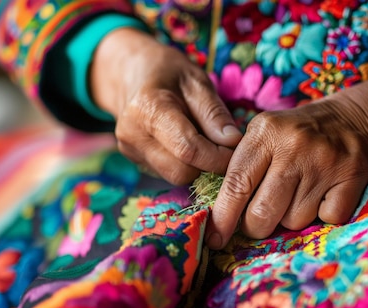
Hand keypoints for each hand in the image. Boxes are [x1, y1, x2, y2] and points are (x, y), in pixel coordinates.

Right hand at [91, 28, 241, 184]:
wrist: (130, 72)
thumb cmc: (168, 71)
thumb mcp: (196, 81)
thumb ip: (214, 112)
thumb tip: (233, 142)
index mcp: (148, 109)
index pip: (189, 149)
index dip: (219, 157)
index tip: (237, 148)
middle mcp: (133, 135)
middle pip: (181, 171)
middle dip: (209, 164)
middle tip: (225, 146)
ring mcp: (131, 150)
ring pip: (175, 176)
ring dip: (199, 166)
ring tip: (206, 141)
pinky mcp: (134, 160)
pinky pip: (168, 172)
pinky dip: (186, 164)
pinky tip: (190, 144)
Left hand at [207, 98, 367, 247]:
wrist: (353, 119)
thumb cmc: (296, 135)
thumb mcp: (264, 135)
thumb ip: (242, 167)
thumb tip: (220, 217)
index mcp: (266, 132)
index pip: (237, 183)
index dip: (223, 217)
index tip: (214, 238)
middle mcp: (294, 146)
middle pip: (263, 212)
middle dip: (255, 226)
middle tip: (258, 220)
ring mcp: (325, 162)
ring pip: (294, 220)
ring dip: (291, 218)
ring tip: (298, 195)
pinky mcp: (352, 176)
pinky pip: (327, 219)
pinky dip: (323, 215)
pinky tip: (323, 196)